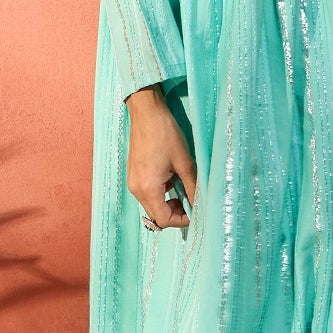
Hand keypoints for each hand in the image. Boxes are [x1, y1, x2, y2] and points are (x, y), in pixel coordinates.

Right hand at [125, 86, 197, 227]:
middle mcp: (136, 189)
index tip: (194, 211)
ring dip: (167, 203)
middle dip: (174, 213)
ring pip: (151, 205)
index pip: (164, 220)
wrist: (146, 112)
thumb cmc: (165, 134)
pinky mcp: (132, 175)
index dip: (181, 220)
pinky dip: (159, 193)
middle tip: (189, 200)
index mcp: (148, 188)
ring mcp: (132, 182)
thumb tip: (200, 205)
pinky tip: (170, 178)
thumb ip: (192, 188)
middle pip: (156, 215)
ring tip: (181, 186)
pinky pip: (147, 194)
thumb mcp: (184, 162)